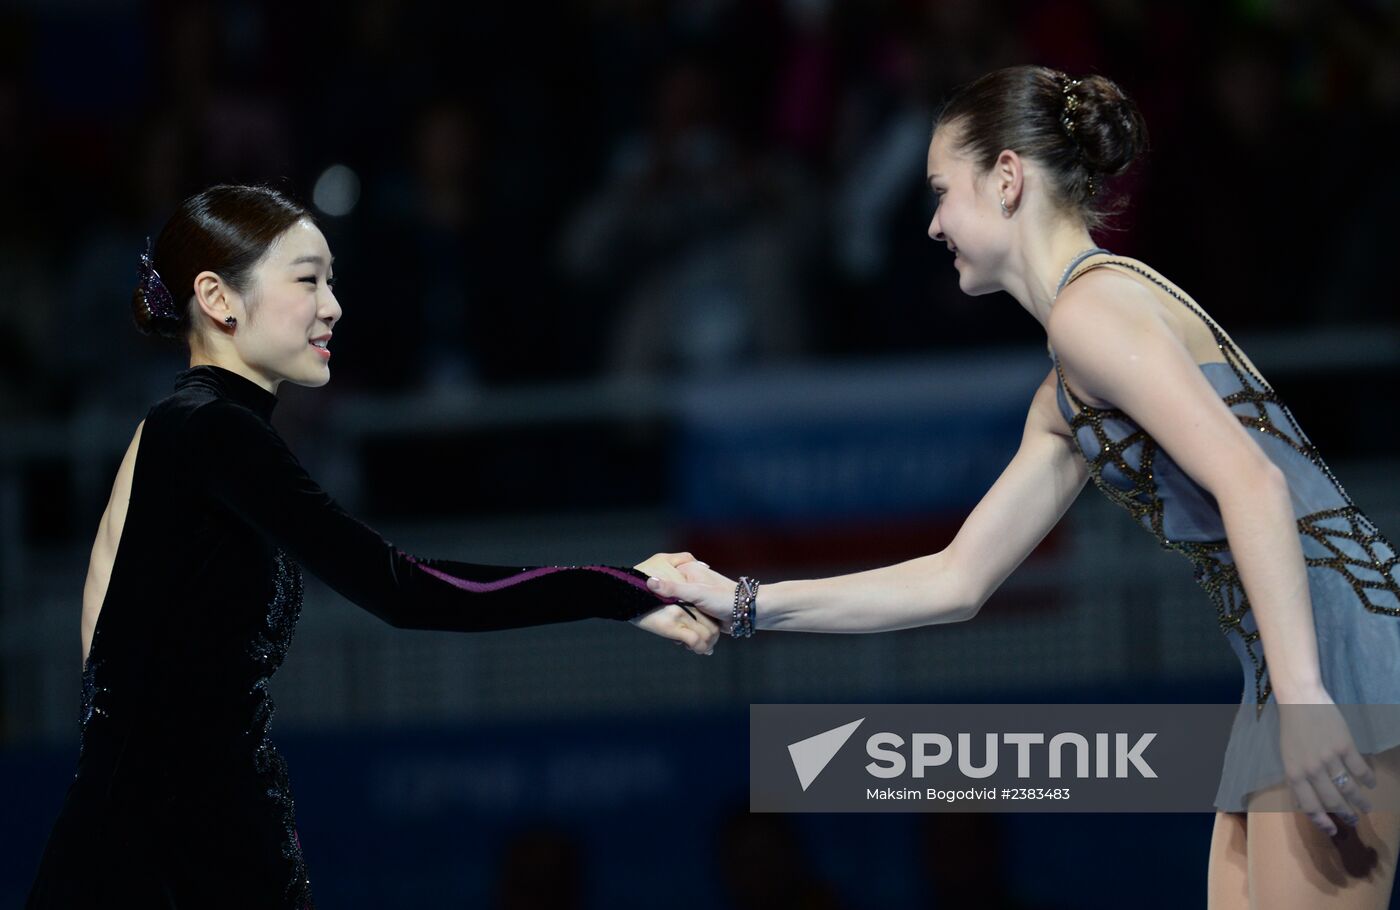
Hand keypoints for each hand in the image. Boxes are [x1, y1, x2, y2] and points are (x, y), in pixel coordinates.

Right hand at [645, 559, 738, 634]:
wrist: (747, 611)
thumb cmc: (723, 598)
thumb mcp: (695, 592)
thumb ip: (672, 588)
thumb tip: (648, 581)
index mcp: (688, 570)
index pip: (663, 580)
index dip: (655, 593)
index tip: (650, 606)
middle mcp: (691, 581)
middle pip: (669, 596)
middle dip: (667, 611)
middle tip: (664, 624)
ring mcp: (695, 596)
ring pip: (677, 609)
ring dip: (677, 621)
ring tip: (674, 634)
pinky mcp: (701, 609)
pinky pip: (687, 617)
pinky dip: (685, 625)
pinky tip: (682, 636)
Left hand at [1277, 687, 1376, 835]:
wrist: (1300, 699)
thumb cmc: (1291, 727)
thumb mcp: (1287, 756)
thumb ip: (1296, 777)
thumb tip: (1304, 801)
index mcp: (1294, 773)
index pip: (1309, 805)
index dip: (1322, 821)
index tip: (1333, 830)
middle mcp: (1312, 770)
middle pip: (1332, 800)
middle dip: (1345, 814)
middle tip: (1354, 820)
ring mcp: (1329, 758)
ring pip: (1348, 788)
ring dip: (1360, 801)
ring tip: (1366, 808)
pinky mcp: (1345, 746)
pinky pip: (1360, 769)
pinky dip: (1368, 779)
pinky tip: (1372, 784)